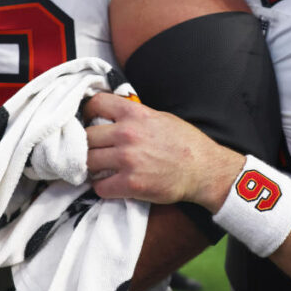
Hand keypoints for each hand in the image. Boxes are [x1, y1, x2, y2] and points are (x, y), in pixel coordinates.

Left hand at [84, 93, 243, 211]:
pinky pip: (99, 186)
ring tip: (100, 168)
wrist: (203, 169)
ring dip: (91, 166)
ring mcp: (128, 160)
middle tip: (93, 149)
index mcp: (135, 114)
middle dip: (87, 144)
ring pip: (88, 161)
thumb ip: (134, 115)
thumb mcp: (160, 117)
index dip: (87, 112)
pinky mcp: (130, 184)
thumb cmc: (184, 142)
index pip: (96, 104)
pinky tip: (110, 184)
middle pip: (86, 136)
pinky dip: (102, 187)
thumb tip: (111, 116)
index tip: (88, 121)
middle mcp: (127, 134)